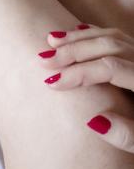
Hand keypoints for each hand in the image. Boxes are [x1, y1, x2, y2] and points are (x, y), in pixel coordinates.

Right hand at [39, 24, 133, 152]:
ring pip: (114, 36)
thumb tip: (93, 121)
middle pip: (110, 46)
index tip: (52, 84)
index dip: (80, 73)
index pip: (111, 68)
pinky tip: (76, 33)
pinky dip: (95, 33)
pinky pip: (121, 37)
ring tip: (51, 41)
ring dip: (80, 38)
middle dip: (74, 51)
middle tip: (44, 60)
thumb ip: (127, 135)